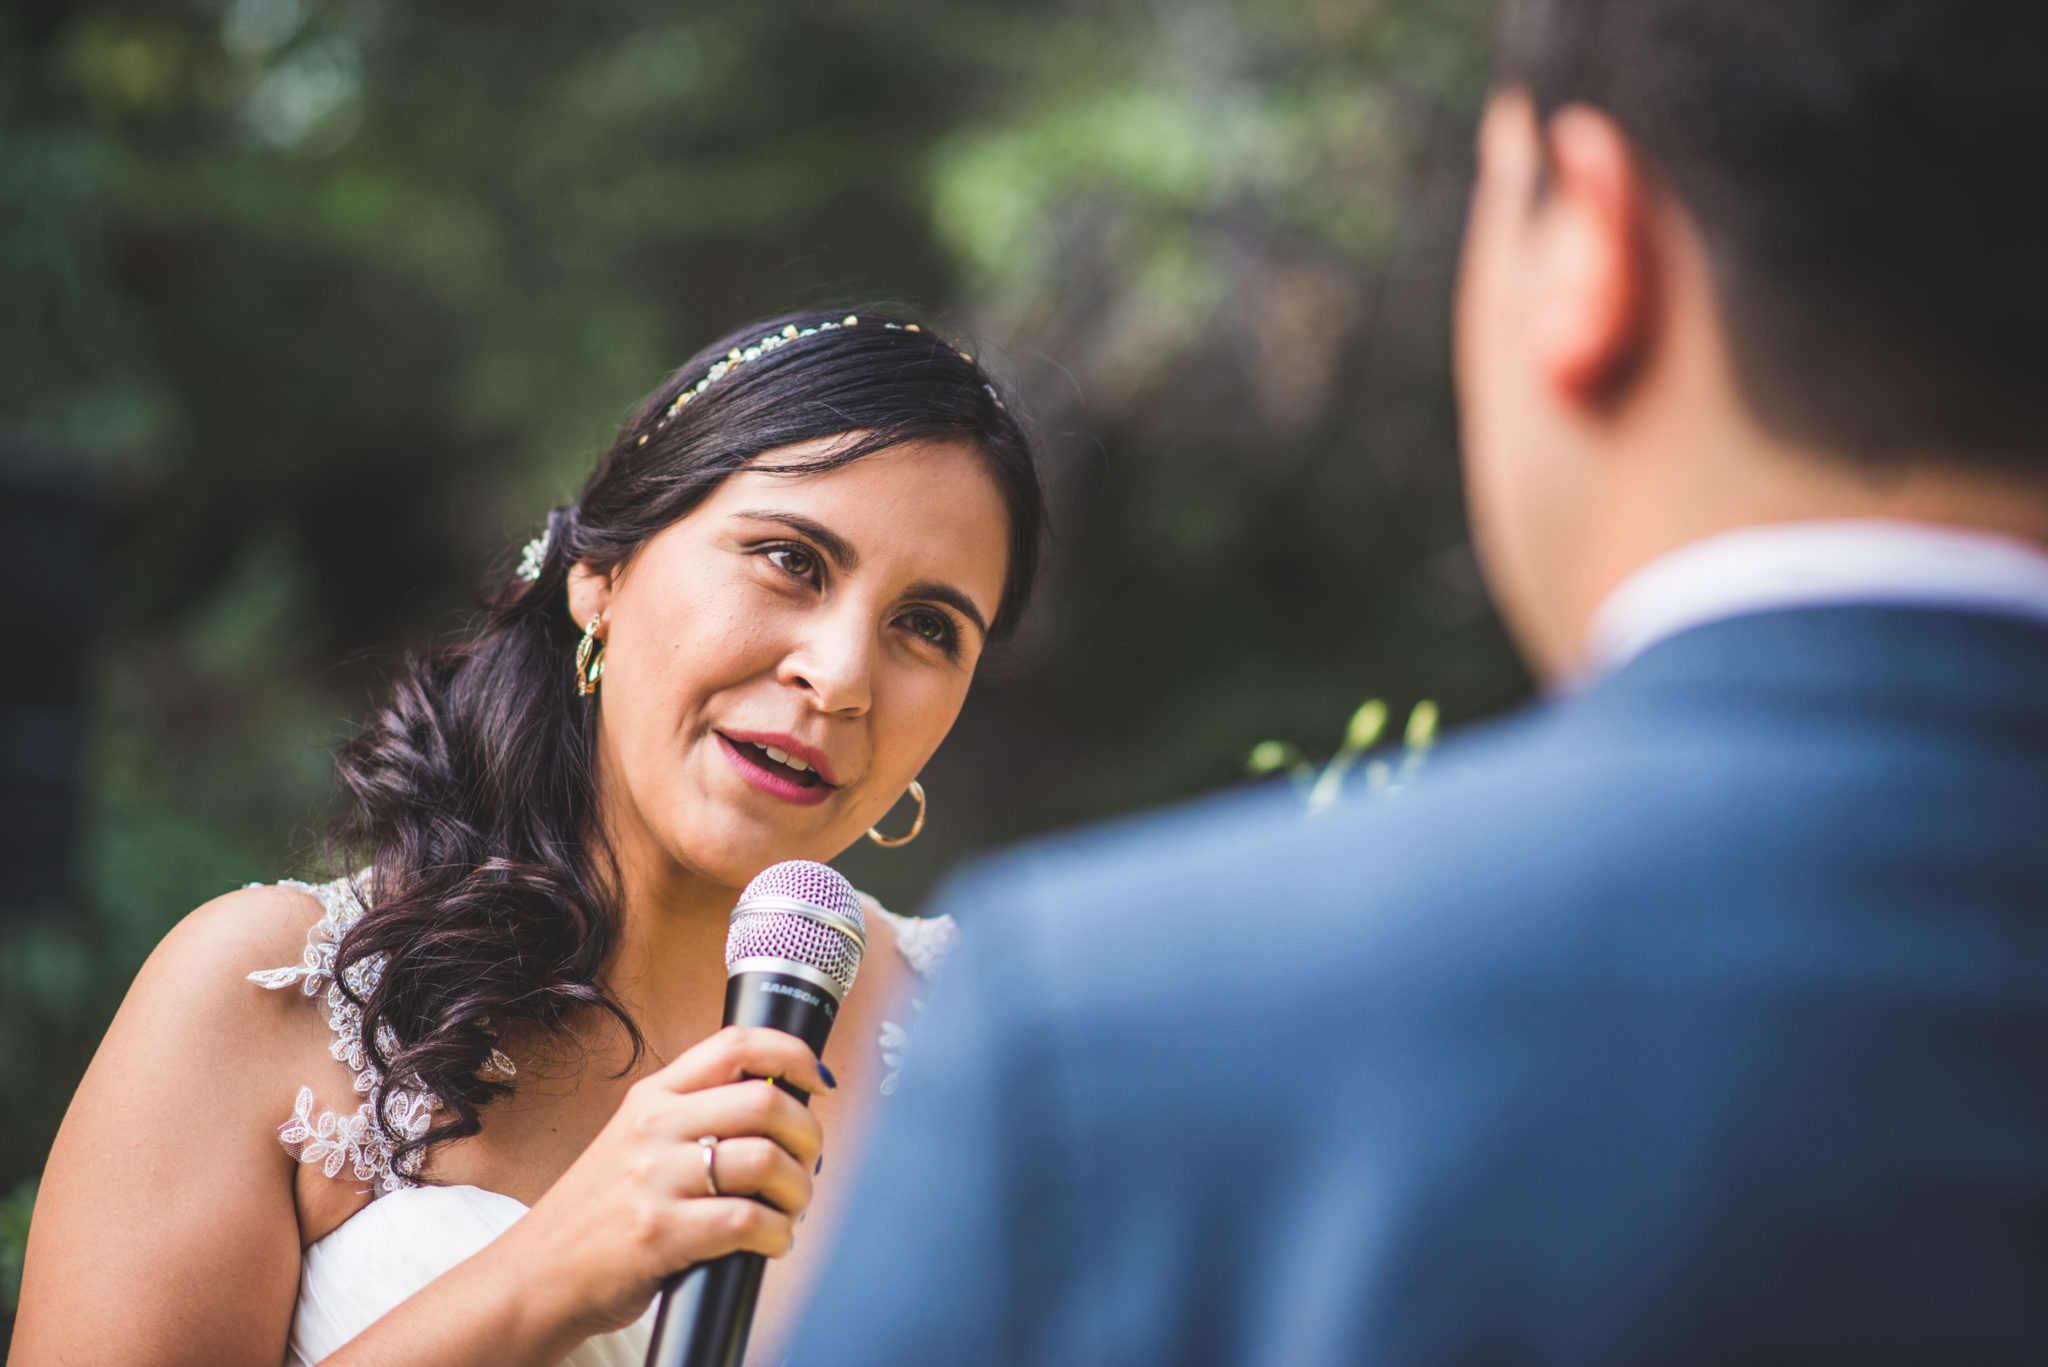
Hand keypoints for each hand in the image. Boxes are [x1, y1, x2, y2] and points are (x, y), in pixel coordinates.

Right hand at [491, 1026, 829, 1339]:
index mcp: (653, 1096)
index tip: (820, 1082)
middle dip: (808, 1135)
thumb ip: (693, 1117)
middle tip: (809, 1162)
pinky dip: (777, 1234)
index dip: (793, 1055)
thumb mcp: (636, 1141)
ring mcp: (654, 1178)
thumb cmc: (600, 1212)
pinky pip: (748, 1220)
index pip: (736, 1045)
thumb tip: (781, 1108)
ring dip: (799, 1190)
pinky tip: (770, 1242)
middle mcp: (654, 1127)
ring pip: (766, 1161)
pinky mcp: (659, 1232)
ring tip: (790, 1209)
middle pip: (764, 1103)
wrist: (537, 1275)